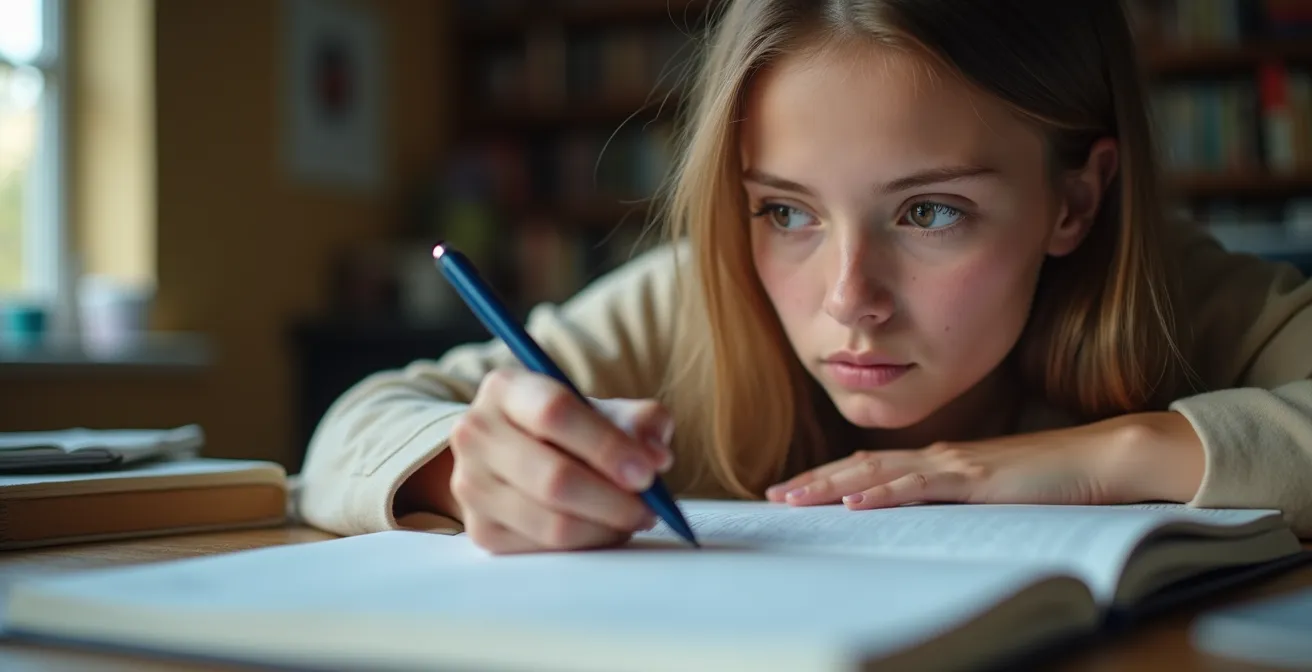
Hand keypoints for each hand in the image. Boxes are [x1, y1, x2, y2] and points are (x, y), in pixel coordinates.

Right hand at [448, 367, 673, 553]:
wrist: (515, 455)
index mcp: (506, 389)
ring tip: (633, 518)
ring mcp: (471, 484)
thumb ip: (639, 421)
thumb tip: (656, 456)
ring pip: (551, 522)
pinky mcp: (480, 530)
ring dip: (605, 528)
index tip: (648, 471)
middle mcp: (476, 433)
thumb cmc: (569, 430)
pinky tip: (604, 529)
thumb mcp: (603, 410)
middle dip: (613, 500)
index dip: (606, 445)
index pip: (554, 413)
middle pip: (553, 477)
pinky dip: (586, 545)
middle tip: (649, 508)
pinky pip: (544, 550)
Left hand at [764, 415, 1201, 509]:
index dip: (828, 477)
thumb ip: (955, 501)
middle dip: (814, 481)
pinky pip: (922, 486)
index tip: (792, 491)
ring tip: (794, 498)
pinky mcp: (977, 477)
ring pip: (879, 473)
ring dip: (832, 485)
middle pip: (861, 467)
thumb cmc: (1050, 480)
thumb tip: (920, 516)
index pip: (870, 468)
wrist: (1100, 458)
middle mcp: (937, 458)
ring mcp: (955, 465)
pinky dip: (885, 493)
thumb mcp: (990, 495)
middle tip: (773, 496)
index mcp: (938, 463)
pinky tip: (857, 502)